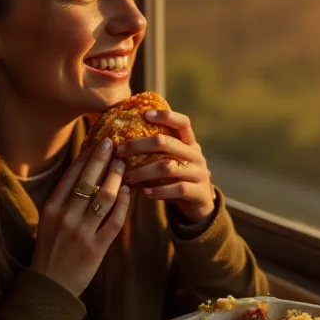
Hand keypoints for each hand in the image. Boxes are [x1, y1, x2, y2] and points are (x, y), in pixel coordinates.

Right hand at [31, 138, 129, 297]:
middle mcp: (65, 218)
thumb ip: (64, 198)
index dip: (87, 156)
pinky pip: (115, 220)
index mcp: (51, 208)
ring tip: (124, 165)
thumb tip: (84, 170)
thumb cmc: (50, 250)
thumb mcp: (49, 221)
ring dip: (117, 178)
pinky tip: (128, 191)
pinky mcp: (96, 248)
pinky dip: (124, 203)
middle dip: (103, 159)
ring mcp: (81, 233)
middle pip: (89, 180)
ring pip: (105, 197)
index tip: (99, 141)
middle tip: (116, 143)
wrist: (49, 287)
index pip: (71, 175)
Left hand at [117, 110, 215, 226]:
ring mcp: (199, 173)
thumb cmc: (177, 179)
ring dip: (143, 172)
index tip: (144, 114)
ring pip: (168, 167)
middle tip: (119, 151)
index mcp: (189, 143)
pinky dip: (159, 191)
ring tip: (127, 177)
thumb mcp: (171, 162)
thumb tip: (120, 140)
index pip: (182, 123)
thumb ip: (156, 152)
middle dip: (139, 145)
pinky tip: (144, 193)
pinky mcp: (199, 192)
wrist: (199, 206)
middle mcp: (196, 155)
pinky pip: (177, 189)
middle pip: (167, 142)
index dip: (165, 116)